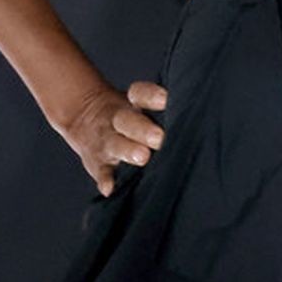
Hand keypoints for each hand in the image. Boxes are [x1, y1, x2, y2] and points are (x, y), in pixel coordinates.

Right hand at [58, 79, 167, 197]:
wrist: (86, 118)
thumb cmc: (129, 115)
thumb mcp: (139, 104)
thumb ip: (162, 111)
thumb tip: (195, 122)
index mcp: (132, 104)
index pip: (140, 94)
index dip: (151, 95)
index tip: (165, 99)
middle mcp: (118, 120)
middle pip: (128, 121)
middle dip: (143, 129)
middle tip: (159, 138)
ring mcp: (106, 141)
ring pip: (115, 144)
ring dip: (127, 150)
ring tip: (142, 157)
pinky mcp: (97, 162)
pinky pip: (100, 171)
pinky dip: (104, 180)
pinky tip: (110, 188)